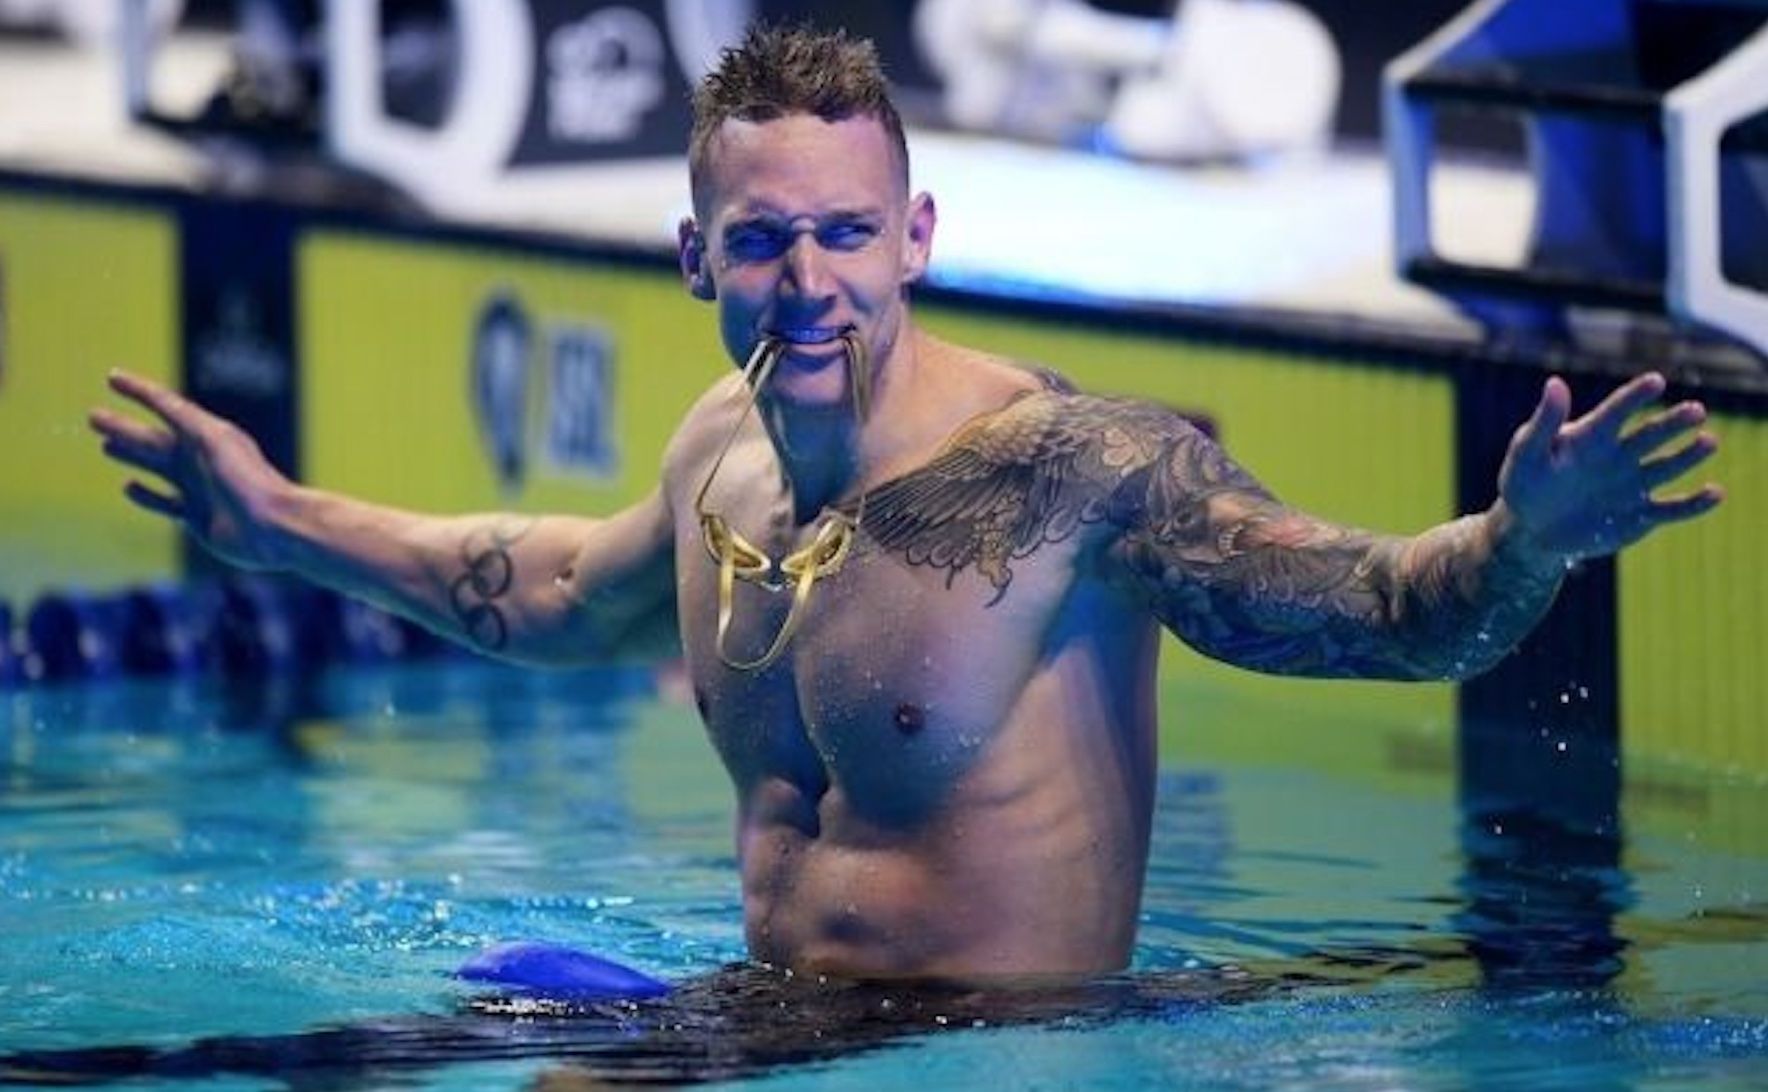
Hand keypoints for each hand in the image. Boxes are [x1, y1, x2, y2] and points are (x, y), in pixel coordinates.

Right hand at [89, 370, 292, 570]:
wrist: (273, 527)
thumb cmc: (248, 480)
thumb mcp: (213, 440)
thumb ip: (184, 417)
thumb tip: (156, 395)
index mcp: (205, 434)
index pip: (165, 405)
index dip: (139, 390)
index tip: (112, 377)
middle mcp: (199, 459)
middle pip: (151, 438)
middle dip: (123, 427)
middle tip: (92, 416)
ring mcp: (197, 488)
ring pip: (154, 466)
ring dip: (130, 454)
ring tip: (105, 444)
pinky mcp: (196, 517)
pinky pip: (164, 502)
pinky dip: (145, 494)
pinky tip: (127, 485)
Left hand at [1496, 372, 1723, 562]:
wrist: (1531, 528)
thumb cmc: (1525, 483)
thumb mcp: (1527, 453)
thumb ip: (1543, 422)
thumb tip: (1555, 383)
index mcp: (1593, 436)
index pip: (1617, 410)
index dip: (1635, 395)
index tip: (1655, 381)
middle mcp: (1620, 455)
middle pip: (1652, 435)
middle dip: (1674, 423)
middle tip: (1696, 411)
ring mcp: (1633, 485)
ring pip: (1667, 467)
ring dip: (1689, 455)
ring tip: (1708, 442)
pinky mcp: (1640, 515)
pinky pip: (1672, 508)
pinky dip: (1694, 503)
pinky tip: (1715, 493)